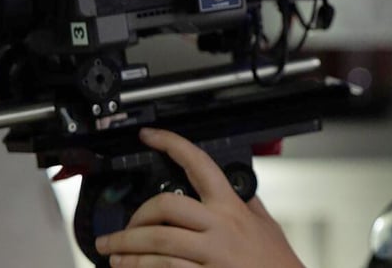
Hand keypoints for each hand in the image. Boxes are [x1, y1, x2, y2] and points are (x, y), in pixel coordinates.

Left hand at [94, 128, 304, 267]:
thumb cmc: (277, 264)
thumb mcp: (265, 224)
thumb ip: (246, 202)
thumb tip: (234, 182)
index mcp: (231, 207)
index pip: (198, 163)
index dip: (170, 143)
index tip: (149, 135)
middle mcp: (220, 228)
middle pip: (165, 207)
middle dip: (134, 219)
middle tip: (118, 232)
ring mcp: (212, 256)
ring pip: (158, 244)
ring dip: (128, 249)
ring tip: (114, 254)